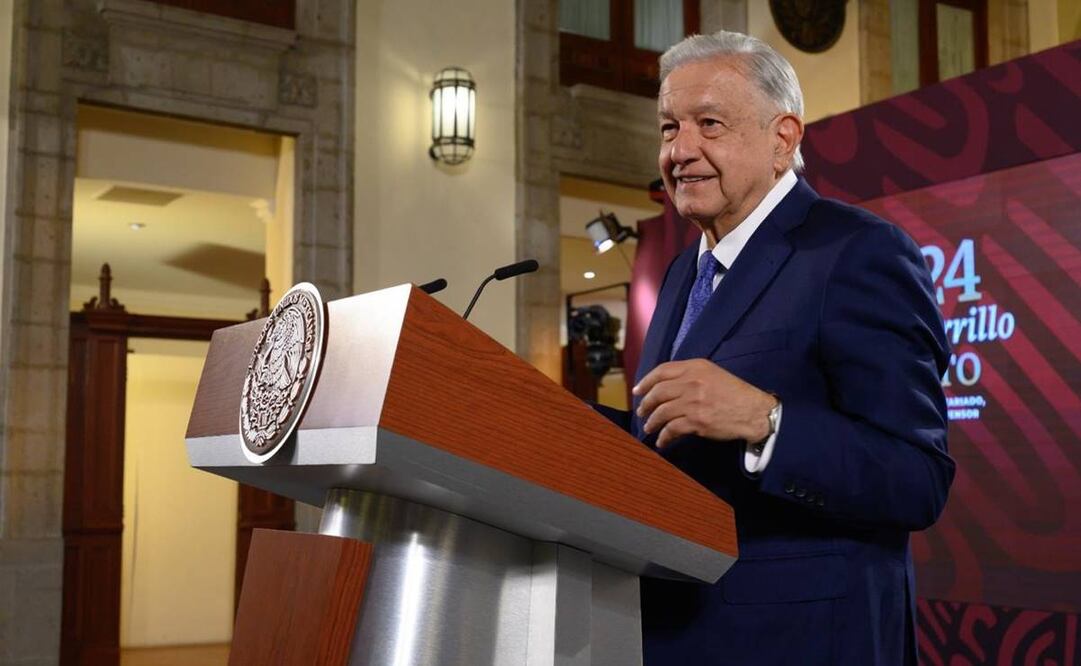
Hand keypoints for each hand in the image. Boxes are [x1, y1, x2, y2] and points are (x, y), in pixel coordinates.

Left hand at [633, 359, 776, 448]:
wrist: (755, 412)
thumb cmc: (735, 393)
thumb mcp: (713, 374)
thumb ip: (690, 375)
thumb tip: (665, 386)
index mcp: (696, 367)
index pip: (662, 370)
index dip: (646, 381)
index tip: (637, 391)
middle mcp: (693, 382)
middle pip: (658, 392)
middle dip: (645, 403)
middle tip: (641, 411)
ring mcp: (694, 402)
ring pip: (661, 411)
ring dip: (652, 421)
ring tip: (649, 427)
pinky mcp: (697, 421)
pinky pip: (672, 429)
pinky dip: (664, 436)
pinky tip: (662, 441)